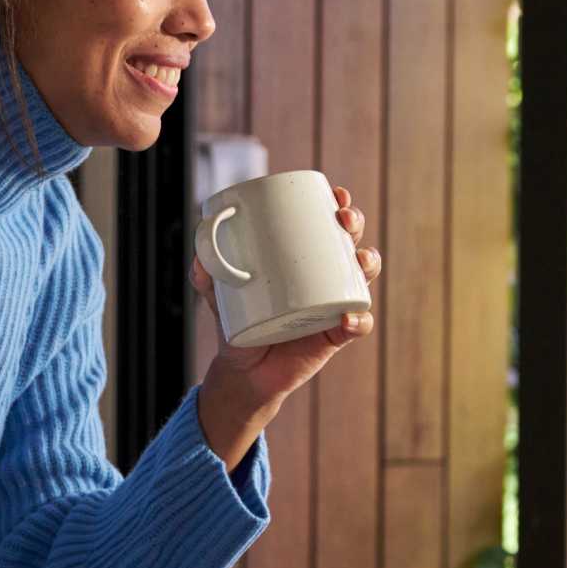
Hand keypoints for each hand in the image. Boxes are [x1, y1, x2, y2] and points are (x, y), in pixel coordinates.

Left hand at [193, 185, 381, 468]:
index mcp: (303, 260)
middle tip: (343, 221)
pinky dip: (359, 319)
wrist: (245, 372)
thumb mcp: (221, 297)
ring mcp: (333, 305)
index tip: (335, 195)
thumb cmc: (239, 324)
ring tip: (358, 260)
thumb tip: (198, 259)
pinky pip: (358, 324)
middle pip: (351, 242)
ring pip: (363, 278)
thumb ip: (208, 278)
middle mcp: (324, 278)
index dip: (339, 206)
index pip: (326, 226)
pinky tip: (349, 317)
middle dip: (354, 225)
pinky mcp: (335, 335)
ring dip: (368, 263)